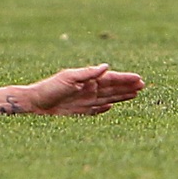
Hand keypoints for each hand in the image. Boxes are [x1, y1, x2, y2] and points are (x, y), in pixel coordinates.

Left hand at [25, 64, 145, 115]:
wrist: (34, 105)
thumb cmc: (49, 89)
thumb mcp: (69, 78)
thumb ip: (88, 73)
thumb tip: (106, 66)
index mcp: (86, 80)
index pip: (110, 79)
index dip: (124, 79)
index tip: (139, 79)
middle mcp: (87, 89)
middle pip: (111, 88)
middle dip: (126, 86)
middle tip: (143, 85)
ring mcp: (84, 101)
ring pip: (107, 98)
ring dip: (120, 96)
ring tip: (134, 94)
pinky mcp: (79, 112)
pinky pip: (95, 110)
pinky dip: (104, 108)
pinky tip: (111, 107)